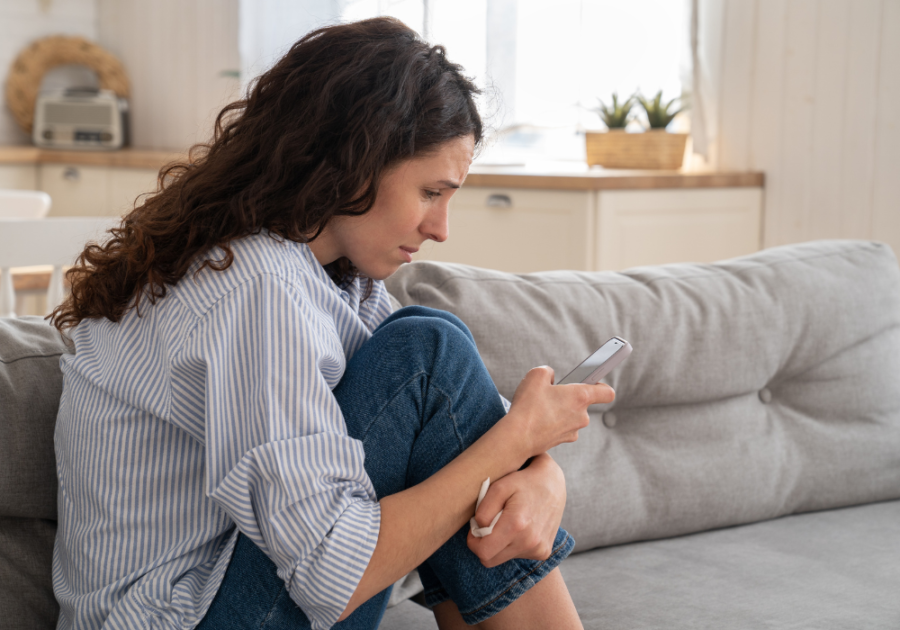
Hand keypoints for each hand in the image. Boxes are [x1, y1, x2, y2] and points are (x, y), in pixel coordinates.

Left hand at [466, 453, 566, 567]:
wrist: (553, 483)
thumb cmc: (522, 482)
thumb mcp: (498, 487)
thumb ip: (483, 510)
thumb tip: (477, 530)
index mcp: (516, 525)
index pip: (484, 552)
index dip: (473, 542)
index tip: (476, 528)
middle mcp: (530, 542)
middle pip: (490, 560)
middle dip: (484, 545)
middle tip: (488, 525)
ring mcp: (539, 549)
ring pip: (502, 559)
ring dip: (498, 545)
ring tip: (507, 523)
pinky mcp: (543, 552)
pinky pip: (517, 555)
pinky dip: (512, 545)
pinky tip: (519, 528)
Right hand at [506, 365, 614, 457]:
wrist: (517, 437)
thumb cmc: (528, 407)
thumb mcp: (536, 375)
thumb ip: (548, 371)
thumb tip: (550, 378)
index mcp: (580, 397)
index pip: (607, 393)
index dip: (601, 386)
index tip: (593, 382)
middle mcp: (582, 416)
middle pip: (583, 403)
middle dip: (569, 397)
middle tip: (552, 394)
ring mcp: (573, 430)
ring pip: (571, 415)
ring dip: (560, 410)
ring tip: (542, 407)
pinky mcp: (563, 440)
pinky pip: (562, 427)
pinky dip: (553, 422)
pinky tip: (539, 419)